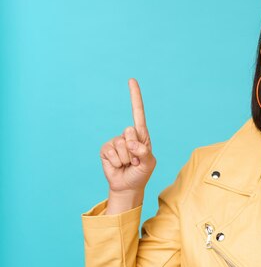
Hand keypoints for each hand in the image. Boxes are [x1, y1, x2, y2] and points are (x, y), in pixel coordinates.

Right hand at [99, 78, 156, 193]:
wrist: (127, 186)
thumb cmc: (140, 173)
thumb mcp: (148, 164)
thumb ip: (144, 152)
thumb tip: (132, 143)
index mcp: (142, 135)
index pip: (138, 113)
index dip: (135, 97)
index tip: (131, 80)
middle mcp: (128, 135)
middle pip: (130, 132)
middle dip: (134, 150)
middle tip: (135, 161)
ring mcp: (116, 141)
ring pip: (121, 145)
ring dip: (126, 159)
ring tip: (127, 164)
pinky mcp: (105, 149)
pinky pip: (110, 152)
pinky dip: (116, 162)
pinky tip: (118, 165)